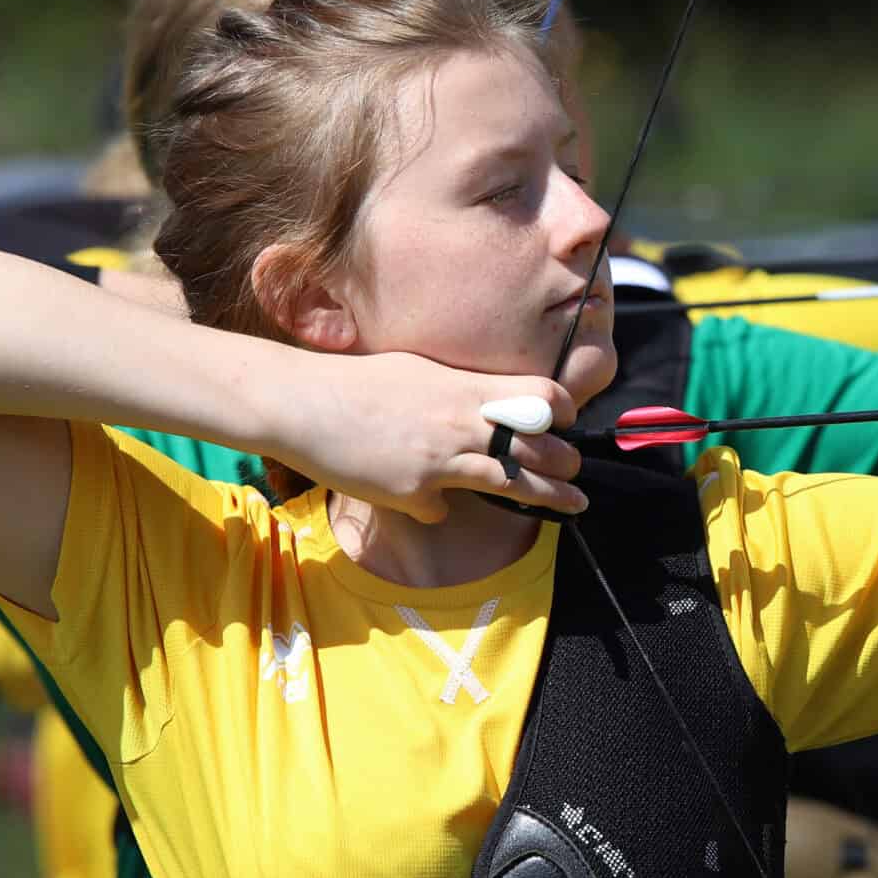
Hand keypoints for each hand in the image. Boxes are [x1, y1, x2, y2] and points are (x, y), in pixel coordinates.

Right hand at [256, 348, 587, 521]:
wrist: (301, 402)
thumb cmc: (357, 381)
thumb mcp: (420, 370)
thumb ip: (458, 391)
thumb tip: (483, 404)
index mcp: (466, 387)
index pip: (542, 394)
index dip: (561, 410)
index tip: (566, 422)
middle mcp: (462, 422)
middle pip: (539, 446)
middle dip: (566, 462)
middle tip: (576, 472)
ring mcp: (440, 459)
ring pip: (513, 483)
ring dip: (548, 496)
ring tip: (574, 505)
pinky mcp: (412, 491)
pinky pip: (440, 508)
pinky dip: (437, 506)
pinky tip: (426, 502)